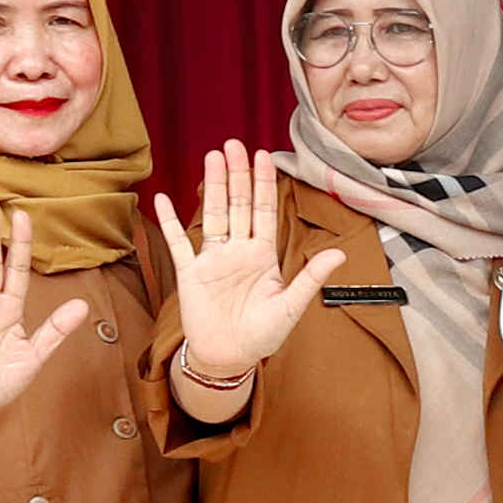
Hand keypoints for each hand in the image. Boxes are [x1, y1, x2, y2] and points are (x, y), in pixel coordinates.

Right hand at [152, 145, 343, 391]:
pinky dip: (170, 223)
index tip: (264, 155)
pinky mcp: (190, 274)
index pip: (265, 211)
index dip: (264, 183)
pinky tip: (163, 201)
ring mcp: (213, 260)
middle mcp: (238, 251)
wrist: (229, 358)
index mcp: (263, 256)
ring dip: (212, 187)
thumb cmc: (262, 335)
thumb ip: (311, 278)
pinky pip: (179, 243)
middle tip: (234, 144)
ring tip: (212, 157)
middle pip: (238, 204)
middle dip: (238, 174)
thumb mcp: (291, 307)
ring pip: (213, 215)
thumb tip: (340, 254)